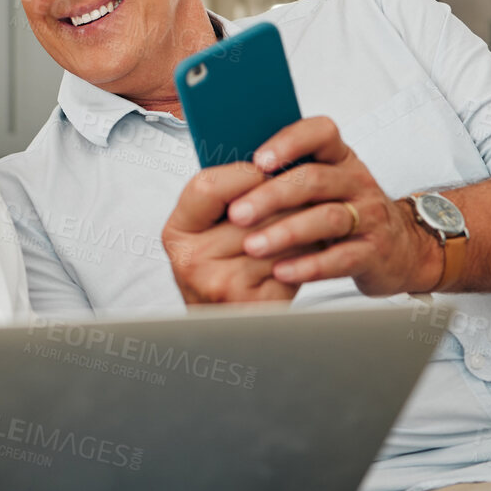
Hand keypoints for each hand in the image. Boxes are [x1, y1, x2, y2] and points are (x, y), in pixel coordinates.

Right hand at [162, 161, 302, 304]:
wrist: (226, 331)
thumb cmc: (224, 272)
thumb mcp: (208, 234)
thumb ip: (227, 200)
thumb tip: (272, 160)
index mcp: (177, 232)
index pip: (207, 186)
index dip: (242, 174)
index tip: (266, 169)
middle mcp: (191, 259)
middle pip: (253, 210)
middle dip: (285, 198)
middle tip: (308, 187)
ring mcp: (220, 284)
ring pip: (279, 235)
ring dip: (304, 224)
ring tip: (313, 219)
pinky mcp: (252, 303)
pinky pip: (294, 263)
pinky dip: (310, 254)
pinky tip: (312, 251)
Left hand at [228, 117, 442, 295]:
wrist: (399, 248)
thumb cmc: (346, 212)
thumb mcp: (322, 185)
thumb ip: (287, 175)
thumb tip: (229, 174)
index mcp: (339, 157)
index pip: (320, 132)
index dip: (289, 142)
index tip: (257, 160)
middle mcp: (356, 181)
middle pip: (315, 179)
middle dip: (271, 196)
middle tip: (237, 214)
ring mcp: (368, 216)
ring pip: (326, 218)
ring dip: (285, 233)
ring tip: (253, 247)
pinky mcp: (373, 252)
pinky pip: (341, 258)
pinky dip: (309, 266)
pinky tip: (282, 271)